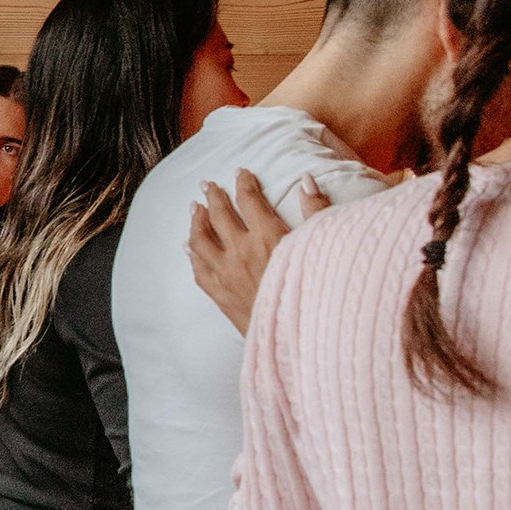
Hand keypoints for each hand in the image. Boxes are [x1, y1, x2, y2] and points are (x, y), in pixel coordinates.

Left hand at [189, 170, 325, 334]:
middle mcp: (241, 252)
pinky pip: (199, 271)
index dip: (244, 184)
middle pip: (219, 215)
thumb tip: (306, 180)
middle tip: (207, 185)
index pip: (249, 200)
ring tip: (194, 208)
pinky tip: (188, 247)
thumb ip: (316, 210)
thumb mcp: (322, 244)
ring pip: (201, 240)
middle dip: (213, 196)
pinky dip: (192, 255)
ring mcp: (227, 276)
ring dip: (196, 221)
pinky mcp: (221, 297)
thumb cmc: (318, 289)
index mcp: (267, 236)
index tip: (240, 173)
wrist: (305, 336)